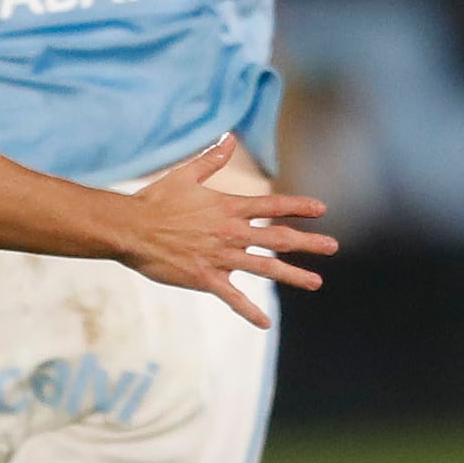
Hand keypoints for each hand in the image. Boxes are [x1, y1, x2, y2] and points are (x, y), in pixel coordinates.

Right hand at [113, 142, 336, 325]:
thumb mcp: (186, 174)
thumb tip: (229, 138)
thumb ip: (212, 159)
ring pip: (265, 268)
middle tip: (332, 247)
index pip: (273, 205)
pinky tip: (266, 324)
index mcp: (228, 207)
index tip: (321, 209)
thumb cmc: (156, 200)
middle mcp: (231, 232)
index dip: (299, 207)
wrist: (131, 229)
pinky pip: (233, 298)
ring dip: (293, 275)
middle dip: (308, 243)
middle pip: (278, 239)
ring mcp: (221, 257)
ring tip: (316, 282)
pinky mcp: (206, 278)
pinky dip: (250, 311)